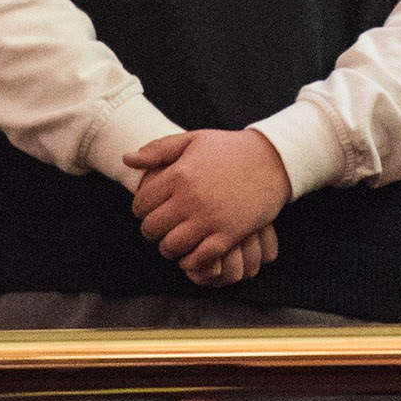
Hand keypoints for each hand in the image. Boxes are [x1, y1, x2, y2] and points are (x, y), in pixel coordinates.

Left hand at [128, 128, 291, 283]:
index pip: (141, 205)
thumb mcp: (193, 140)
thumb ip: (158, 149)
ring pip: (171, 247)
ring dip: (170, 247)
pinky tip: (194, 251)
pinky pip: (198, 259)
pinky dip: (191, 260)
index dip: (141, 210)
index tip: (151, 210)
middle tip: (163, 226)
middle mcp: (190, 198)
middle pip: (152, 229)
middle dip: (153, 230)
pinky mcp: (228, 235)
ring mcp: (209, 219)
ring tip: (178, 239)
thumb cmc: (230, 149)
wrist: (273, 160)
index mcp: (178, 174)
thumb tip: (127, 159)